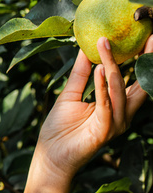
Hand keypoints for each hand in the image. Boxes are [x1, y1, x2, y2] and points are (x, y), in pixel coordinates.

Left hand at [35, 35, 152, 180]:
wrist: (50, 156)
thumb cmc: (60, 129)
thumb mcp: (70, 94)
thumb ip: (80, 73)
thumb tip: (86, 48)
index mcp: (118, 106)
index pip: (137, 80)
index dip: (145, 59)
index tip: (148, 35)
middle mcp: (123, 115)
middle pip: (140, 84)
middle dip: (145, 60)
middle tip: (147, 36)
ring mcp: (115, 124)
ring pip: (120, 92)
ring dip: (112, 68)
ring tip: (105, 47)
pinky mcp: (104, 132)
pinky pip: (106, 106)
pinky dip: (102, 87)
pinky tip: (98, 70)